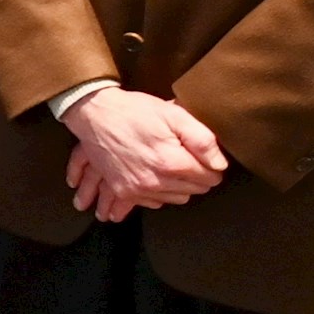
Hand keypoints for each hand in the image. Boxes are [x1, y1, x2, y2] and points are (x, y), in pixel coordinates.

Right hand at [63, 87, 230, 220]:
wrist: (94, 114)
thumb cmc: (135, 111)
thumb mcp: (174, 114)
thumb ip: (203, 140)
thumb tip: (219, 164)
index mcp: (171, 162)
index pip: (210, 178)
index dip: (211, 165)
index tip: (202, 154)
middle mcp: (155, 182)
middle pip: (195, 190)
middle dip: (196, 176)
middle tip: (185, 156)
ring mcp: (138, 189)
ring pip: (176, 199)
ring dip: (179, 186)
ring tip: (169, 164)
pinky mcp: (124, 191)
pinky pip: (154, 203)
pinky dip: (159, 193)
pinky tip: (154, 175)